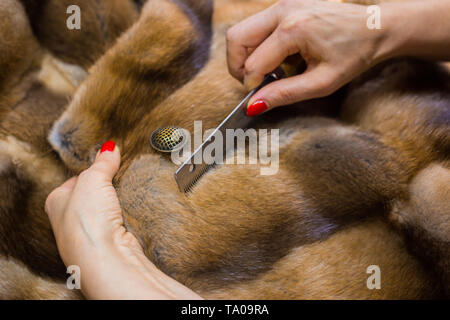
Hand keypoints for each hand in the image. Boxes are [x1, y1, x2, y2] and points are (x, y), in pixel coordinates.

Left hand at [45, 141, 201, 299]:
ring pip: (106, 209)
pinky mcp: (109, 243)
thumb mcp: (93, 180)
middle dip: (107, 185)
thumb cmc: (87, 222)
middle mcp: (69, 220)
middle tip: (120, 174)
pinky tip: (131, 211)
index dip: (93, 168)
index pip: (76, 178)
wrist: (106, 258)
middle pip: (92, 194)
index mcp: (56, 201)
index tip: (107, 160)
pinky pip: (118, 223)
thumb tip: (110, 148)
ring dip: (118, 201)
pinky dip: (126, 216)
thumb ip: (102, 163)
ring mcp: (89, 233)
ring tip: (127, 192)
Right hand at [226, 0, 392, 114]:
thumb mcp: (321, 83)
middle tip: (254, 83)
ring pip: (242, 31)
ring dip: (246, 55)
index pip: (252, 63)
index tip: (259, 97)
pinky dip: (257, 46)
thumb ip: (284, 94)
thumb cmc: (355, 54)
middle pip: (236, 39)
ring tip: (269, 71)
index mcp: (293, 30)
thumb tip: (254, 106)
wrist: (376, 28)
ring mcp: (283, 4)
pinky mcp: (285, 4)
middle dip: (237, 66)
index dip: (252, 86)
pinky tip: (278, 57)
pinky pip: (256, 26)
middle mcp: (283, 10)